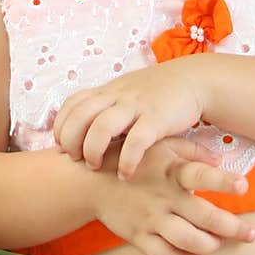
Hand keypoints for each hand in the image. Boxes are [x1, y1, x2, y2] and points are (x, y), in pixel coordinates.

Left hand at [55, 58, 204, 176]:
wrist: (194, 81)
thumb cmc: (156, 93)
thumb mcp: (126, 93)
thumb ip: (105, 107)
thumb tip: (80, 130)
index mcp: (107, 90)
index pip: (72, 104)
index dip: (61, 126)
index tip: (62, 146)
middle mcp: (117, 95)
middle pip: (79, 116)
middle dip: (71, 141)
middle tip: (75, 160)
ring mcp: (136, 106)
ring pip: (101, 126)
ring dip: (92, 150)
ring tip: (95, 167)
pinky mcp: (157, 118)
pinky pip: (136, 141)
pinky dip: (127, 160)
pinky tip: (125, 174)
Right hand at [92, 136, 253, 254]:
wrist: (90, 181)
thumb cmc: (132, 158)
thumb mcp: (160, 145)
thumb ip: (191, 150)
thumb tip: (220, 159)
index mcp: (170, 171)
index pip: (200, 175)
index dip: (222, 181)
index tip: (244, 186)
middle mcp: (164, 196)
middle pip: (204, 217)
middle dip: (232, 228)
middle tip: (251, 234)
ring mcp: (151, 218)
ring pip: (187, 240)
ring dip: (209, 245)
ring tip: (218, 243)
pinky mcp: (138, 236)